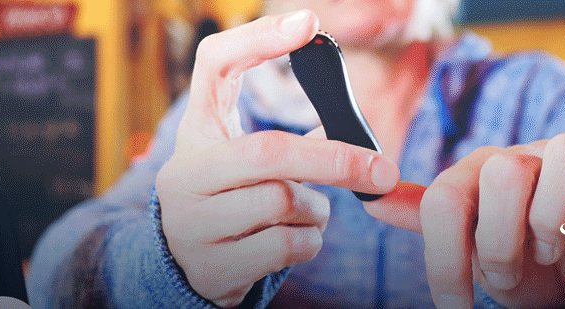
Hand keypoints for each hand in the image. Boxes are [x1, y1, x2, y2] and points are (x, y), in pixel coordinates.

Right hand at [155, 11, 399, 307]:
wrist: (187, 267)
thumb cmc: (233, 200)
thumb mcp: (246, 162)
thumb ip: (289, 141)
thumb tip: (352, 130)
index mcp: (197, 132)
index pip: (215, 65)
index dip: (258, 39)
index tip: (309, 23)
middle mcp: (183, 173)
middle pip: (267, 150)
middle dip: (333, 159)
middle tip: (381, 169)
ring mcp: (191, 222)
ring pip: (284, 203)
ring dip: (316, 208)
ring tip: (303, 211)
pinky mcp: (212, 265)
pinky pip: (288, 245)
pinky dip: (309, 240)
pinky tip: (293, 238)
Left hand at [365, 134, 564, 307]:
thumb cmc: (525, 261)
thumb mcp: (471, 248)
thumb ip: (426, 220)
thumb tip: (371, 200)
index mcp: (478, 173)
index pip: (444, 200)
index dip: (445, 261)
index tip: (455, 306)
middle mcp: (523, 156)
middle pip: (503, 174)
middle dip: (503, 242)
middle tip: (509, 273)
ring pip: (564, 157)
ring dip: (555, 221)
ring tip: (551, 250)